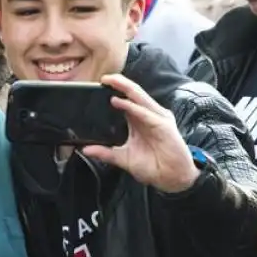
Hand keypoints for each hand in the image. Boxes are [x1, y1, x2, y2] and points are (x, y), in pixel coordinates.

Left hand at [82, 74, 199, 192]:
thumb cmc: (153, 167)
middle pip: (133, 93)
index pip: (126, 100)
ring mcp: (157, 119)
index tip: (98, 86)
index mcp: (139, 121)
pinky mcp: (163, 125)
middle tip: (103, 77)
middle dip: (119, 83)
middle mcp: (148, 116)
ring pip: (139, 97)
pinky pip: (145, 112)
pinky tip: (119, 102)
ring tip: (110, 81)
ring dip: (125, 87)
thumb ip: (105, 153)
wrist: (171, 179)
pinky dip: (131, 106)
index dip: (114, 91)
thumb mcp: (123, 158)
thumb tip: (85, 150)